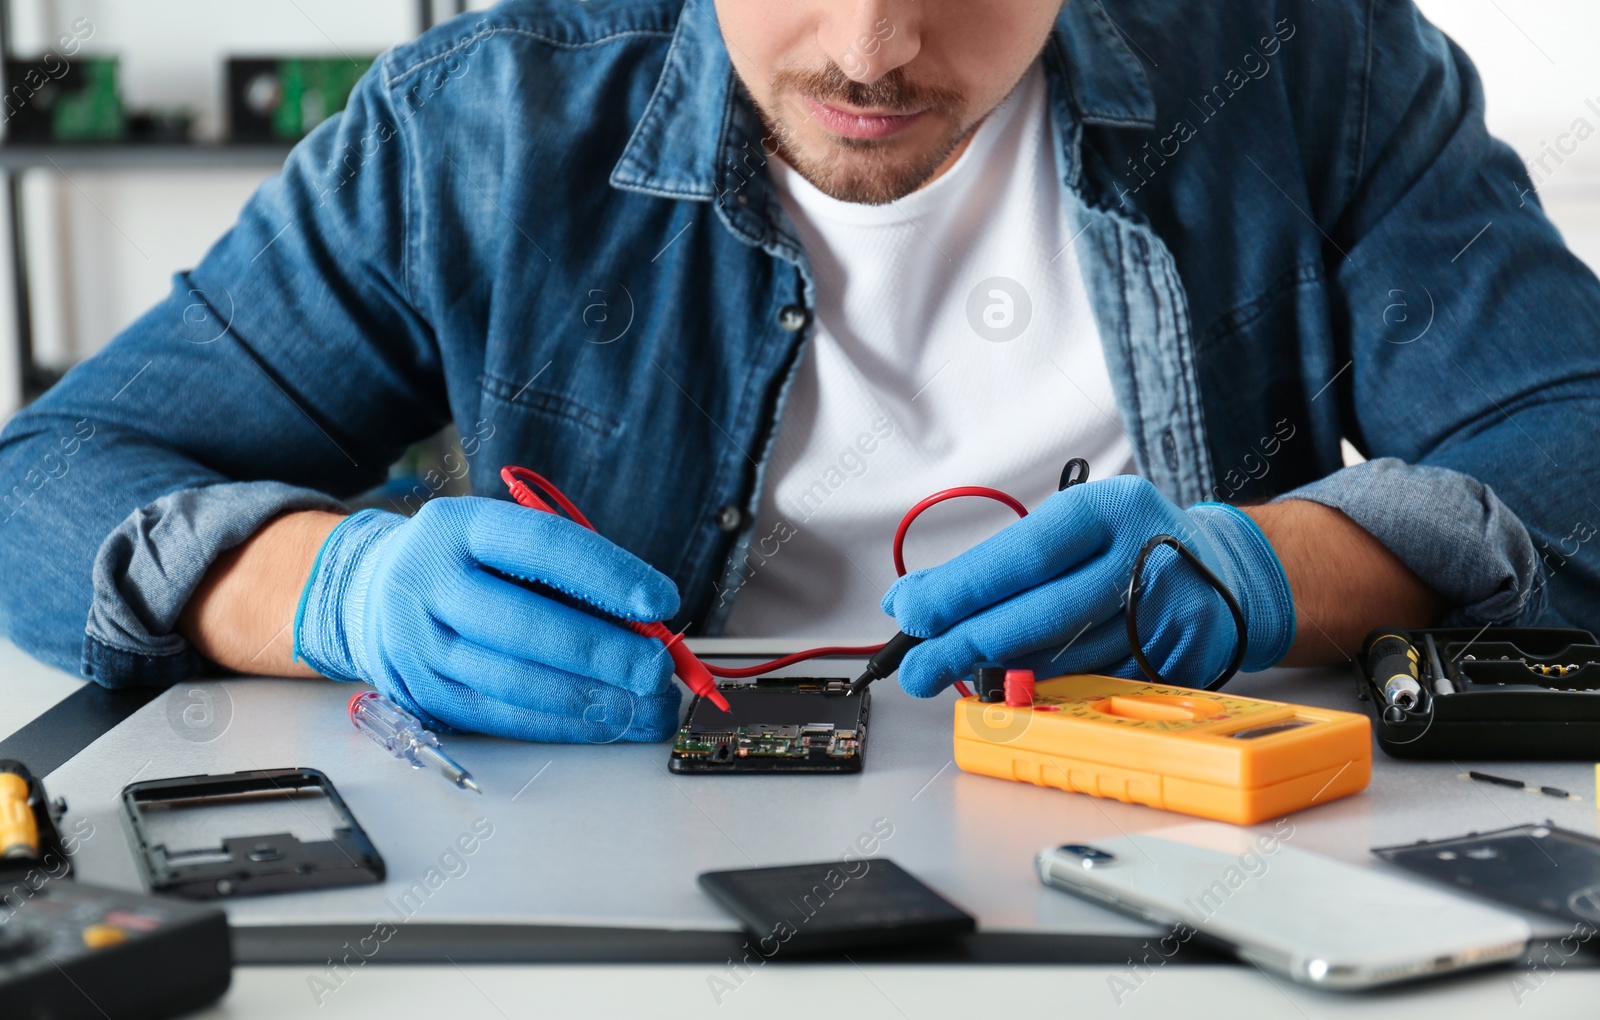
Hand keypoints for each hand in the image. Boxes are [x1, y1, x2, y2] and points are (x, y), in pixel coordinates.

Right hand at [293, 497, 681, 741]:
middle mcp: (427, 584)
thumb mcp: (505, 540)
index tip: (661, 600)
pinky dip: (562, 724)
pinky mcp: (423, 696)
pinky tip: (606, 722)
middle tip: (657, 668)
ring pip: (513, 682)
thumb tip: (646, 624)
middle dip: (603, 653)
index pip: (540, 546)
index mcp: (457, 527)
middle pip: (524, 625)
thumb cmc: (466, 562)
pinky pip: (502, 718)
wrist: (372, 591)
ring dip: (591, 701)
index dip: (606, 575)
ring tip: (646, 706)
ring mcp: (418, 646)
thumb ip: (568, 574)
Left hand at [881, 475, 1295, 694]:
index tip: (911, 613)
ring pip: (1066, 659)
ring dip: (1000, 674)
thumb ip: (995, 562)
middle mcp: (1147, 557)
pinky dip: (1048, 691)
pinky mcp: (1183, 662)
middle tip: (915, 666)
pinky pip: (1096, 687)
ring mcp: (1171, 615)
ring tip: (952, 675)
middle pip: (1042, 614)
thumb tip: (911, 599)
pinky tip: (1014, 687)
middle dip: (967, 645)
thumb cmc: (1128, 543)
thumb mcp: (1069, 528)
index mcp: (1111, 508)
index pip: (1024, 554)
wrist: (1229, 570)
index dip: (962, 589)